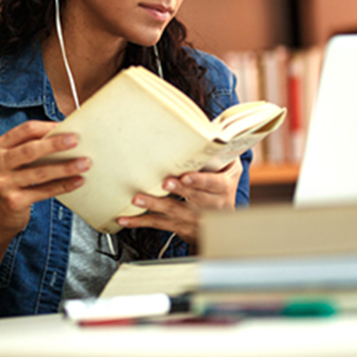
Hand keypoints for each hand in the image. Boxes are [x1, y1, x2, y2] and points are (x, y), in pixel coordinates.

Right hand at [0, 121, 88, 240]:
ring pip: (39, 172)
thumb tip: (66, 136)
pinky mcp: (13, 202)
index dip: (47, 127)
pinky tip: (78, 181)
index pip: (25, 130)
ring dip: (65, 167)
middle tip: (76, 140)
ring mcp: (3, 183)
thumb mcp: (13, 162)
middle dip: (55, 144)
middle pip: (30, 149)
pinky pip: (43, 191)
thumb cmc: (11, 182)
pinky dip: (63, 186)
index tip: (67, 126)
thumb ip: (30, 148)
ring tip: (84, 163)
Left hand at [116, 158, 242, 245]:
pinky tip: (126, 220)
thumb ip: (223, 152)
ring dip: (154, 205)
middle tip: (164, 183)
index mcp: (223, 188)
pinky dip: (141, 222)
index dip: (199, 181)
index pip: (213, 184)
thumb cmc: (222, 187)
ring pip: (173, 211)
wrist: (224, 224)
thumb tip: (213, 129)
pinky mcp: (180, 227)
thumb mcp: (230, 170)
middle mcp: (210, 206)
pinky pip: (159, 224)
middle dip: (178, 190)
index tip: (186, 176)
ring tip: (137, 199)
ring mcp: (194, 218)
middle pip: (193, 198)